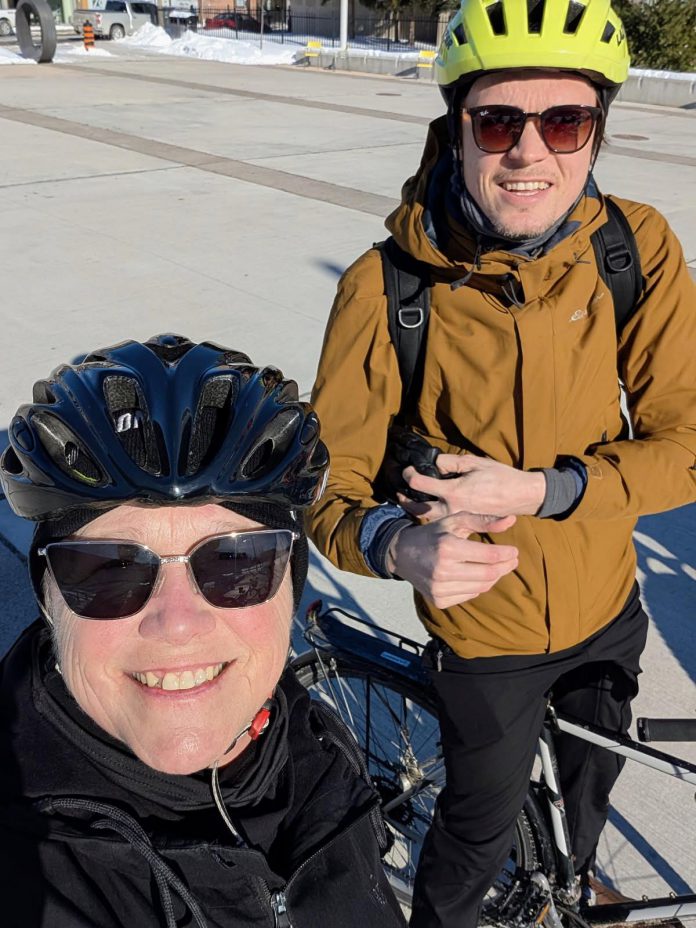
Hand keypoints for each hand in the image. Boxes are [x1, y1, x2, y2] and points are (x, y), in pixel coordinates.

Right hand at [388, 511, 518, 608]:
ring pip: (481, 587)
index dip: (507, 554)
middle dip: (505, 567)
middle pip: (489, 574)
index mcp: (448, 547)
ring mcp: (439, 588)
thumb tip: (512, 521)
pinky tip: (476, 576)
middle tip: (512, 561)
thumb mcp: (455, 521)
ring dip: (493, 577)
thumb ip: (483, 521)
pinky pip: (469, 595)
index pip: (490, 556)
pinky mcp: (438, 600)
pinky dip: (478, 586)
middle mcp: (443, 570)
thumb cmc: (433, 534)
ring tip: (497, 567)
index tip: (514, 551)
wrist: (402, 554)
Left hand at [398, 454, 545, 520]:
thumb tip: (433, 464)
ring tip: (409, 502)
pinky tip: (429, 509)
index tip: (408, 470)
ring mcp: (458, 519)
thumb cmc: (499, 476)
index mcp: (453, 492)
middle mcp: (452, 508)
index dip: (410, 475)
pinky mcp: (465, 524)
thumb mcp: (474, 462)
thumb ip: (450, 462)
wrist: (520, 496)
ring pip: (429, 518)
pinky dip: (431, 516)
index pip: (420, 484)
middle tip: (399, 493)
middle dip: (406, 500)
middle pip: (418, 508)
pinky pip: (442, 521)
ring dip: (416, 510)